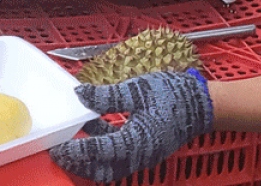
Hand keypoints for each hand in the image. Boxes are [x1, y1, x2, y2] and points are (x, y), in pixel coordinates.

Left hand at [50, 70, 213, 182]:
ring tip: (74, 138)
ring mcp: (143, 157)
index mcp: (137, 140)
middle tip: (60, 150)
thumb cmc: (174, 94)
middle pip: (101, 170)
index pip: (99, 151)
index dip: (76, 151)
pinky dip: (103, 150)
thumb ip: (107, 95)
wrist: (202, 104)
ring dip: (90, 158)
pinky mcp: (145, 152)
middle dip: (79, 164)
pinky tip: (95, 128)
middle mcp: (139, 155)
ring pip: (110, 167)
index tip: (58, 146)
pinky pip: (119, 159)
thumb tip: (80, 94)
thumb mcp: (138, 89)